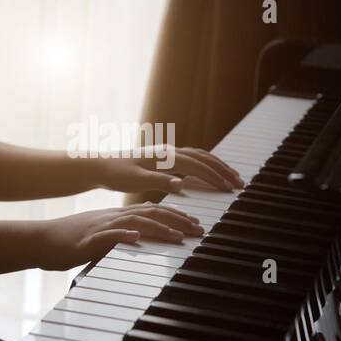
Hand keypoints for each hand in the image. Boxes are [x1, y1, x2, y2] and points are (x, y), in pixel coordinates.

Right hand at [34, 202, 203, 270]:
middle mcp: (113, 218)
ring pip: (134, 223)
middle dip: (177, 221)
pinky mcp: (87, 241)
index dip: (176, 215)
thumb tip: (143, 235)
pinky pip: (107, 236)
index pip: (153, 210)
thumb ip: (123, 234)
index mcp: (118, 216)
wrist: (42, 240)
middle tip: (198, 230)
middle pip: (150, 214)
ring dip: (158, 229)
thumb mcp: (103, 235)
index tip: (197, 224)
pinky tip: (136, 239)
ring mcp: (101, 227)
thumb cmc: (72, 241)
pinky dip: (123, 236)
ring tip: (177, 237)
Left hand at [92, 146, 245, 193]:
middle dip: (223, 170)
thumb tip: (181, 185)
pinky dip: (205, 165)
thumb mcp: (136, 181)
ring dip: (217, 166)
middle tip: (240, 183)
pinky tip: (208, 174)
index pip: (197, 166)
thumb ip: (159, 182)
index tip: (230, 188)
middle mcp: (169, 152)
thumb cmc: (116, 174)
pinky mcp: (163, 159)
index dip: (215, 177)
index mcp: (165, 157)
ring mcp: (167, 154)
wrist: (101, 166)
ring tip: (231, 177)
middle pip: (204, 158)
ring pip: (199, 156)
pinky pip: (191, 159)